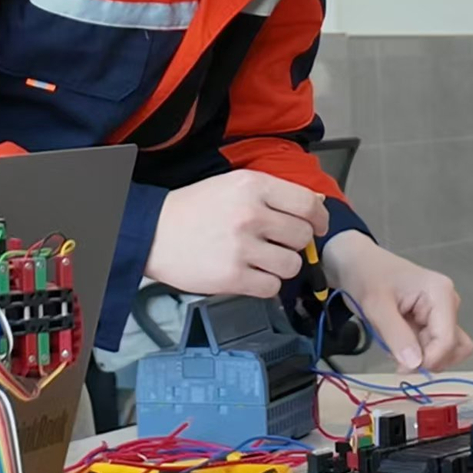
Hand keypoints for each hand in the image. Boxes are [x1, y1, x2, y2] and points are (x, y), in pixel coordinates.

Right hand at [145, 171, 328, 298]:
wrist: (153, 231)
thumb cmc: (194, 207)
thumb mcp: (234, 184)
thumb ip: (274, 193)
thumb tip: (315, 204)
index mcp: (253, 185)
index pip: (307, 204)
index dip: (319, 218)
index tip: (317, 225)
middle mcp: (250, 214)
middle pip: (303, 236)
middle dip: (297, 243)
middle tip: (280, 243)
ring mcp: (242, 247)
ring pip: (291, 265)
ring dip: (282, 265)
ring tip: (262, 259)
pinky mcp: (232, 277)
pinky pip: (271, 287)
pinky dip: (266, 284)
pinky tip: (251, 273)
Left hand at [322, 231, 472, 372]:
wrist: (357, 263)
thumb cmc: (366, 276)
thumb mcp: (376, 305)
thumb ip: (396, 335)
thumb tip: (416, 364)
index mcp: (440, 293)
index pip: (447, 340)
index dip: (428, 360)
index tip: (401, 367)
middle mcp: (447, 304)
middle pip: (452, 348)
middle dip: (426, 360)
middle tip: (396, 358)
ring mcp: (440, 314)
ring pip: (444, 351)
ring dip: (421, 358)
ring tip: (394, 347)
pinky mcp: (430, 322)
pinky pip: (431, 348)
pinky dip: (415, 353)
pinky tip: (396, 342)